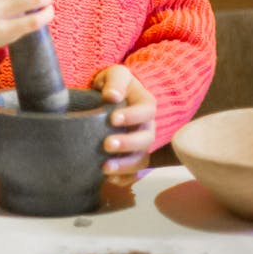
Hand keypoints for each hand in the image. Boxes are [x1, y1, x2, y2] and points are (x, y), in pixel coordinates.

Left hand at [91, 65, 155, 186]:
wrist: (115, 97)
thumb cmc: (116, 85)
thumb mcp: (116, 75)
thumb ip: (115, 82)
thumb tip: (111, 96)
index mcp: (146, 104)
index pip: (146, 110)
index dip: (132, 116)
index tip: (113, 118)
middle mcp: (147, 127)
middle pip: (146, 139)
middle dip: (127, 144)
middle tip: (106, 144)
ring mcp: (141, 145)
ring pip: (141, 159)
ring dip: (125, 165)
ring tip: (105, 168)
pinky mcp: (133, 157)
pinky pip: (134, 173)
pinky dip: (124, 178)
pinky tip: (109, 178)